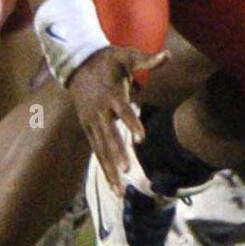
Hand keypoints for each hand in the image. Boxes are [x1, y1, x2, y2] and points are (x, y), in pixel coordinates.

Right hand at [67, 46, 169, 193]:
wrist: (77, 64)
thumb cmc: (108, 60)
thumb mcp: (126, 55)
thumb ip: (146, 59)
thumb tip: (167, 55)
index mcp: (111, 94)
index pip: (122, 111)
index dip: (131, 124)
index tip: (141, 138)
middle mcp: (99, 111)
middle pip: (109, 136)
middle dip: (117, 154)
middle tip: (127, 171)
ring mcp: (92, 122)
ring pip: (101, 149)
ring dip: (110, 170)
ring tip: (119, 190)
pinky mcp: (88, 130)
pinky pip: (97, 152)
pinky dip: (104, 169)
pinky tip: (114, 186)